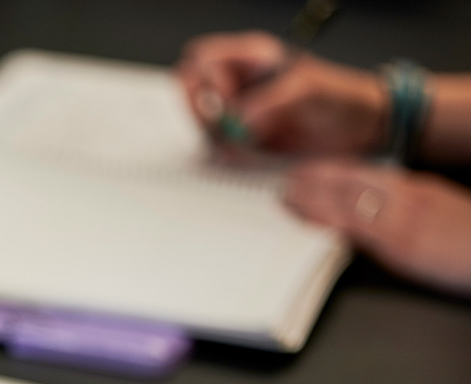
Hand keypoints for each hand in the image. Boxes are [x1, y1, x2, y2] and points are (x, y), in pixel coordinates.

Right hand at [176, 31, 386, 155]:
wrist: (362, 131)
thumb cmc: (342, 98)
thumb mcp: (308, 90)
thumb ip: (270, 101)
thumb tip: (238, 119)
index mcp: (250, 58)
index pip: (201, 59)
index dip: (205, 79)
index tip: (227, 100)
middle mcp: (238, 85)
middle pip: (189, 91)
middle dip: (201, 111)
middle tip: (227, 126)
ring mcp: (237, 116)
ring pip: (199, 124)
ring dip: (215, 136)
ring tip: (248, 142)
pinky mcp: (242, 144)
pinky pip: (216, 150)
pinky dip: (226, 157)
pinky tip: (252, 154)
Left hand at [284, 159, 470, 291]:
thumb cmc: (470, 239)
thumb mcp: (439, 211)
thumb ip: (408, 207)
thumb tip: (376, 214)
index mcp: (416, 189)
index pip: (366, 173)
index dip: (334, 170)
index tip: (310, 169)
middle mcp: (406, 197)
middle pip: (351, 180)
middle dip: (316, 178)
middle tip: (286, 177)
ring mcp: (401, 218)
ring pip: (347, 199)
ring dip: (313, 196)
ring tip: (285, 195)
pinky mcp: (401, 241)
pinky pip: (356, 226)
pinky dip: (328, 220)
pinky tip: (308, 219)